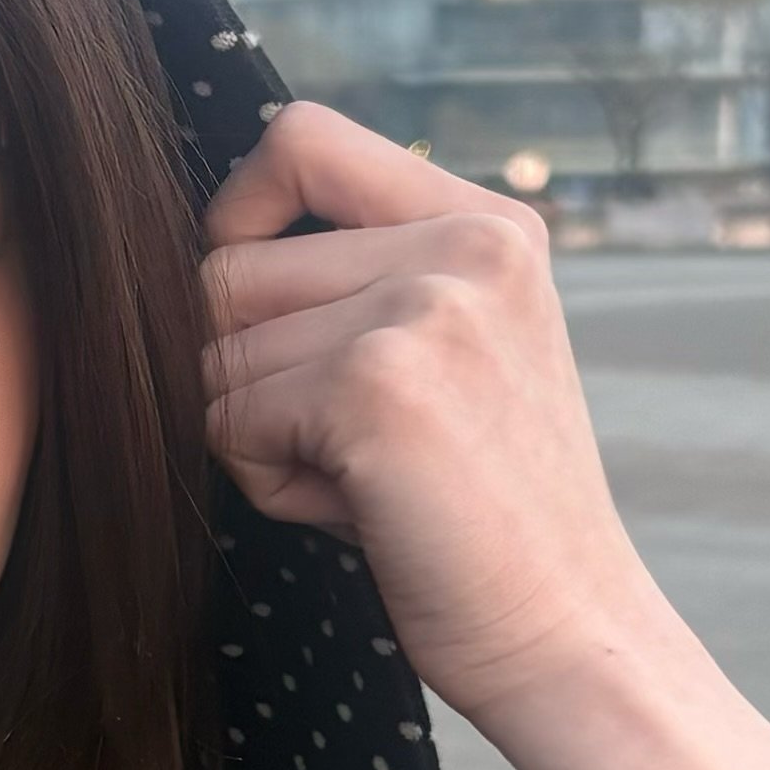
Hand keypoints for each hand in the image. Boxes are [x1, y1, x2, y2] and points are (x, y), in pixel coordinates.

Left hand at [199, 104, 657, 727]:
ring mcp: (422, 310)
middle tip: (346, 443)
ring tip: (362, 481)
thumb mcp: (453, 352)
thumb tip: (202, 249)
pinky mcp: (374, 388)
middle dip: (248, 368)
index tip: (254, 295)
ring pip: (218, 353)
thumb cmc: (485, 514)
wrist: (567, 634)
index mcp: (487, 222)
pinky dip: (268, 483)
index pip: (301, 136)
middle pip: (229, 265)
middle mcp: (463, 245)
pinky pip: (228, 421)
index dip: (241, 209)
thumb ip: (361, 279)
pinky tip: (360, 513)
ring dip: (257, 435)